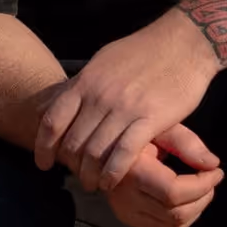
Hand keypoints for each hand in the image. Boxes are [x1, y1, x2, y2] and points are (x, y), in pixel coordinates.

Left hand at [33, 13, 221, 190]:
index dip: (44, 146)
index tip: (43, 163)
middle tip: (74, 176)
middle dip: (70, 165)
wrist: (184, 42)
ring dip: (90, 175)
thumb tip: (60, 99)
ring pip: (96, 152)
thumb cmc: (143, 50)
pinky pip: (125, 154)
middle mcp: (100, 96)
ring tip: (92, 184)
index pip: (53, 120)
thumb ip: (82, 83)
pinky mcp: (151, 119)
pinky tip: (111, 183)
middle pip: (73, 141)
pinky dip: (113, 173)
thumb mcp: (104, 60)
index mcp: (86, 81)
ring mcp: (125, 108)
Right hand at [96, 121, 225, 226]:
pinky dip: (184, 219)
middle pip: (176, 213)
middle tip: (211, 179)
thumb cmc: (135, 133)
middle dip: (203, 197)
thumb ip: (186, 143)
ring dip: (196, 209)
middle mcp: (125, 197)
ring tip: (202, 189)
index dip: (201, 185)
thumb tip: (212, 164)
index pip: (173, 192)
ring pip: (174, 226)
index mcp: (131, 171)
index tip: (216, 171)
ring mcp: (125, 212)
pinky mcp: (129, 218)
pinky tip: (189, 201)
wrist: (104, 146)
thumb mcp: (159, 128)